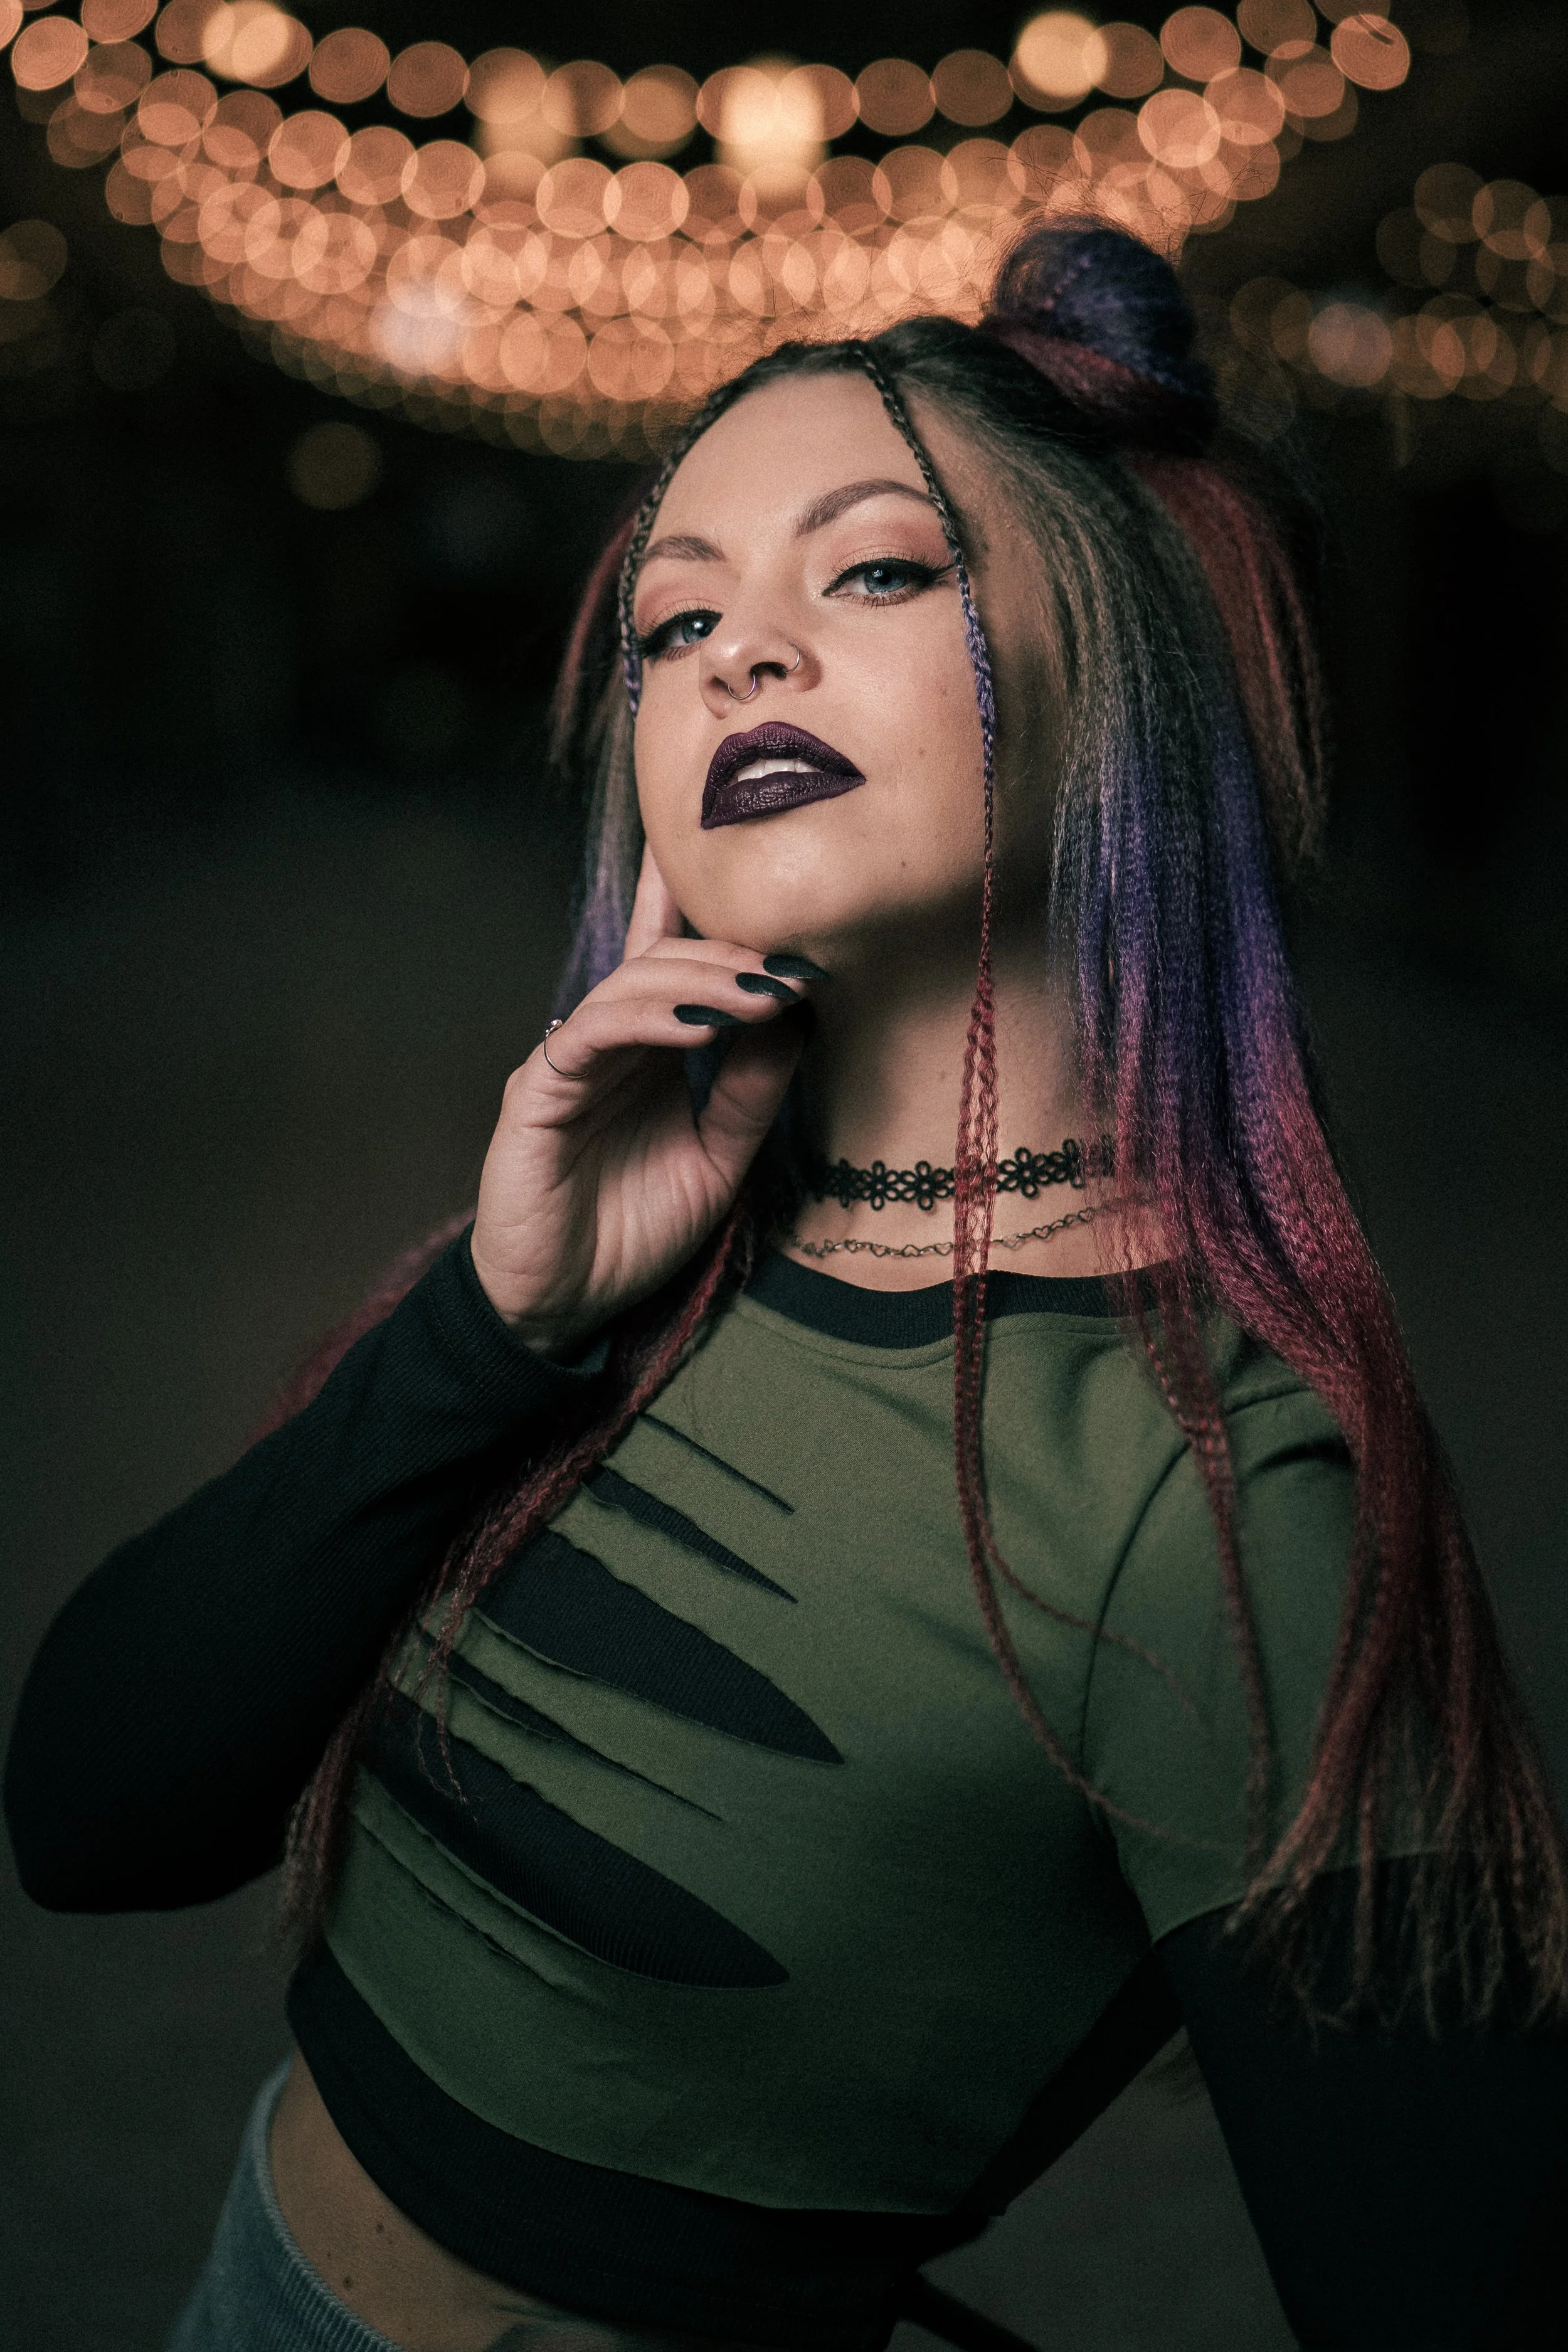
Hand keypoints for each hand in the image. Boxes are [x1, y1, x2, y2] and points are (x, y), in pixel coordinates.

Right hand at [468, 846, 814, 1357]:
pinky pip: (593, 1034)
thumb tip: (797, 1015)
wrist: (563, 1306)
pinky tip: (701, 1028)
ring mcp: (570, 1061)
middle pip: (664, 959)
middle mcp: (609, 1041)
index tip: (767, 869)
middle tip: (798, 965)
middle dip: (734, 955)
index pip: (674, 959)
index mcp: (650, 1049)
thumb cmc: (634, 1233)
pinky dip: (648, 1021)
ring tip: (764, 995)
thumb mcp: (720, 1160)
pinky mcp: (536, 1091)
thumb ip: (752, 1091)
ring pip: (632, 986)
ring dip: (703, 983)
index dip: (701, 902)